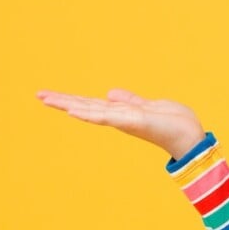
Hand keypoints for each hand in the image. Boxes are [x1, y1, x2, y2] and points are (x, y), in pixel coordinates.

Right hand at [37, 88, 204, 159]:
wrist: (190, 136)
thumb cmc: (172, 123)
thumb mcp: (147, 106)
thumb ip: (129, 100)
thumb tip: (110, 93)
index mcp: (121, 112)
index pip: (91, 104)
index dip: (71, 99)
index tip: (49, 94)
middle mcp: (119, 117)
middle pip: (85, 107)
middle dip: (62, 101)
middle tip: (38, 94)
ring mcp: (124, 120)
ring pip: (91, 111)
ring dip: (70, 104)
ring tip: (49, 100)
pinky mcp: (133, 121)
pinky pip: (108, 117)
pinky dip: (90, 113)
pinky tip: (74, 111)